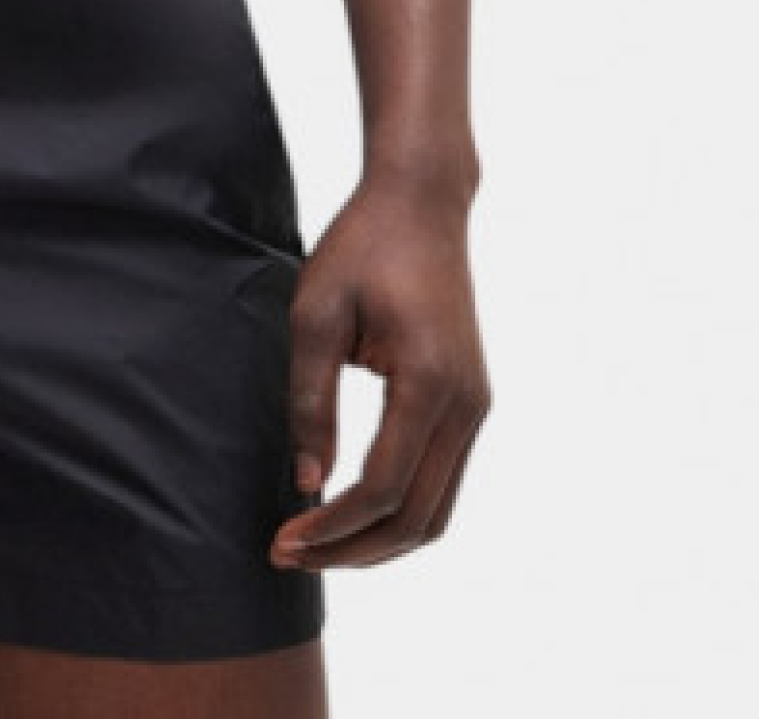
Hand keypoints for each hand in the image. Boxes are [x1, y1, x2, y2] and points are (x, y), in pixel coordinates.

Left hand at [269, 171, 490, 572]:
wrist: (420, 203)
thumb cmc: (362, 246)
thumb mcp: (316, 315)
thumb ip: (310, 401)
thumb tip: (307, 484)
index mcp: (429, 380)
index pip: (383, 487)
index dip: (331, 525)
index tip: (282, 537)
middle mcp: (466, 404)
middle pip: (418, 519)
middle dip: (353, 550)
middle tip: (290, 555)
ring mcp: (476, 406)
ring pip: (438, 512)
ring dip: (380, 542)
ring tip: (318, 546)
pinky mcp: (470, 403)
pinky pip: (443, 482)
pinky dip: (402, 513)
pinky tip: (353, 513)